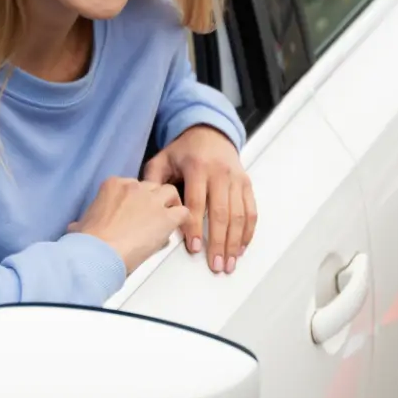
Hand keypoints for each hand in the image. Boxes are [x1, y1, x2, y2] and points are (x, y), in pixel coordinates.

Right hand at [71, 177, 185, 273]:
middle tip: (153, 217)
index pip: (132, 185)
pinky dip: (183, 221)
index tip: (136, 211)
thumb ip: (82, 222)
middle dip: (154, 200)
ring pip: (171, 193)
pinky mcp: (167, 218)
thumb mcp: (80, 226)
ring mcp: (152, 201)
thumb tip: (77, 227)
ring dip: (171, 205)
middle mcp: (135, 188)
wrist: (99, 253)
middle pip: (153, 186)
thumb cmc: (89, 242)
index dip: (136, 199)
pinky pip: (183, 212)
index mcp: (113, 185)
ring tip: (168, 220)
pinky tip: (179, 230)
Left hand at [143, 124, 256, 274]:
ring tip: (228, 263)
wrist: (210, 132)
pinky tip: (240, 248)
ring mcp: (236, 179)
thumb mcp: (163, 158)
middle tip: (215, 265)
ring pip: (239, 215)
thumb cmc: (184, 150)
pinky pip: (250, 210)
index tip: (194, 248)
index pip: (197, 202)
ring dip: (234, 242)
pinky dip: (247, 231)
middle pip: (221, 213)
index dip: (195, 227)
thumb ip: (153, 179)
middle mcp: (220, 173)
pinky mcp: (246, 184)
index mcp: (197, 167)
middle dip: (218, 242)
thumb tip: (146, 204)